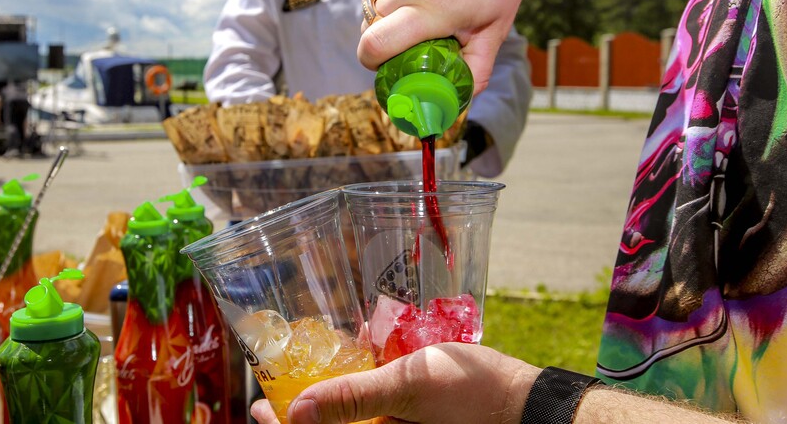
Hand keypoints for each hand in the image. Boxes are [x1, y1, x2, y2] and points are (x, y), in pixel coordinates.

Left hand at [250, 343, 539, 423]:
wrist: (528, 406)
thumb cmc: (473, 395)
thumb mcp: (409, 387)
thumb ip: (353, 398)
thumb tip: (295, 410)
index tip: (258, 407)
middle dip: (301, 412)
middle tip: (280, 386)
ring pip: (352, 423)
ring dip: (330, 401)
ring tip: (313, 372)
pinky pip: (377, 417)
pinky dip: (360, 397)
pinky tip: (357, 367)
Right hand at [359, 0, 541, 95]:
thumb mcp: (497, 27)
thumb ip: (474, 69)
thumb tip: (454, 102)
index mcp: (434, 7)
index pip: (374, 45)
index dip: (373, 62)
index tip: (385, 65)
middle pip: (369, 27)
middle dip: (383, 38)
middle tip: (410, 35)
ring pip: (369, 2)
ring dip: (386, 10)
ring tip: (418, 0)